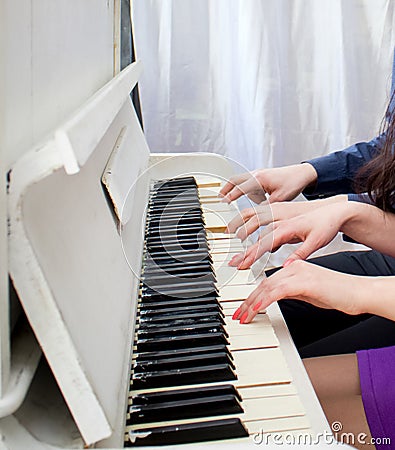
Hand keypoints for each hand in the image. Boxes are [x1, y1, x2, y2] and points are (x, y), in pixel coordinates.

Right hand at [219, 163, 316, 203]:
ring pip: (241, 179)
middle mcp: (257, 174)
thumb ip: (266, 209)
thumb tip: (257, 217)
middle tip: (219, 197)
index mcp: (259, 179)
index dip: (230, 196)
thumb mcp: (279, 199)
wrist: (303, 173)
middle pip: (235, 180)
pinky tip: (251, 195)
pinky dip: (244, 187)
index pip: (240, 188)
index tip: (223, 201)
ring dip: (235, 187)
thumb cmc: (293, 183)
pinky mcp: (262, 175)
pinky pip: (248, 181)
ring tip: (231, 196)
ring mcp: (259, 173)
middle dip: (226, 188)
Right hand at [229, 202, 347, 268]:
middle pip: (254, 232)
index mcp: (287, 226)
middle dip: (242, 247)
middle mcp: (280, 218)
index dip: (252, 254)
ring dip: (241, 229)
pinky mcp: (280, 214)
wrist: (335, 210)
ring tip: (231, 239)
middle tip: (233, 261)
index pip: (264, 242)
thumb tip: (287, 266)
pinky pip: (261, 220)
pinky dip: (251, 227)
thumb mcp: (316, 242)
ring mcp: (278, 214)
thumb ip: (300, 254)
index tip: (243, 264)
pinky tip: (250, 236)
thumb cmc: (326, 225)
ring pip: (254, 221)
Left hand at [232, 260, 369, 323]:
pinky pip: (278, 291)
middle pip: (264, 284)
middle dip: (248, 301)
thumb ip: (292, 292)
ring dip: (252, 303)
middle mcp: (294, 267)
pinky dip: (265, 300)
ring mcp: (299, 273)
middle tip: (238, 314)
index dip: (253, 295)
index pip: (268, 281)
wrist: (358, 292)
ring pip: (267, 286)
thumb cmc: (338, 293)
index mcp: (295, 268)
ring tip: (244, 316)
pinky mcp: (304, 282)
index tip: (244, 308)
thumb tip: (276, 298)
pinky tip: (257, 309)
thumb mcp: (309, 293)